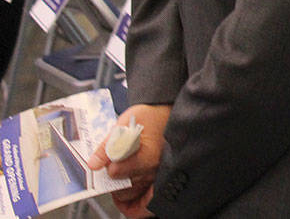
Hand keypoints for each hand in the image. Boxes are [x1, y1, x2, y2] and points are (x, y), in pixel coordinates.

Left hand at [87, 103, 170, 217]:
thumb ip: (107, 145)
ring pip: (129, 193)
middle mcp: (154, 169)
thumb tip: (93, 164)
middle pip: (121, 186)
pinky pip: (143, 202)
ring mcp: (157, 176)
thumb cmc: (148, 117)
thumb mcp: (124, 123)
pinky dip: (133, 205)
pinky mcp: (158, 179)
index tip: (108, 156)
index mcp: (147, 155)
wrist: (167, 114)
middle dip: (112, 177)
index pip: (116, 172)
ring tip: (119, 171)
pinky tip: (126, 200)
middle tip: (112, 163)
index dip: (107, 164)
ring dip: (120, 186)